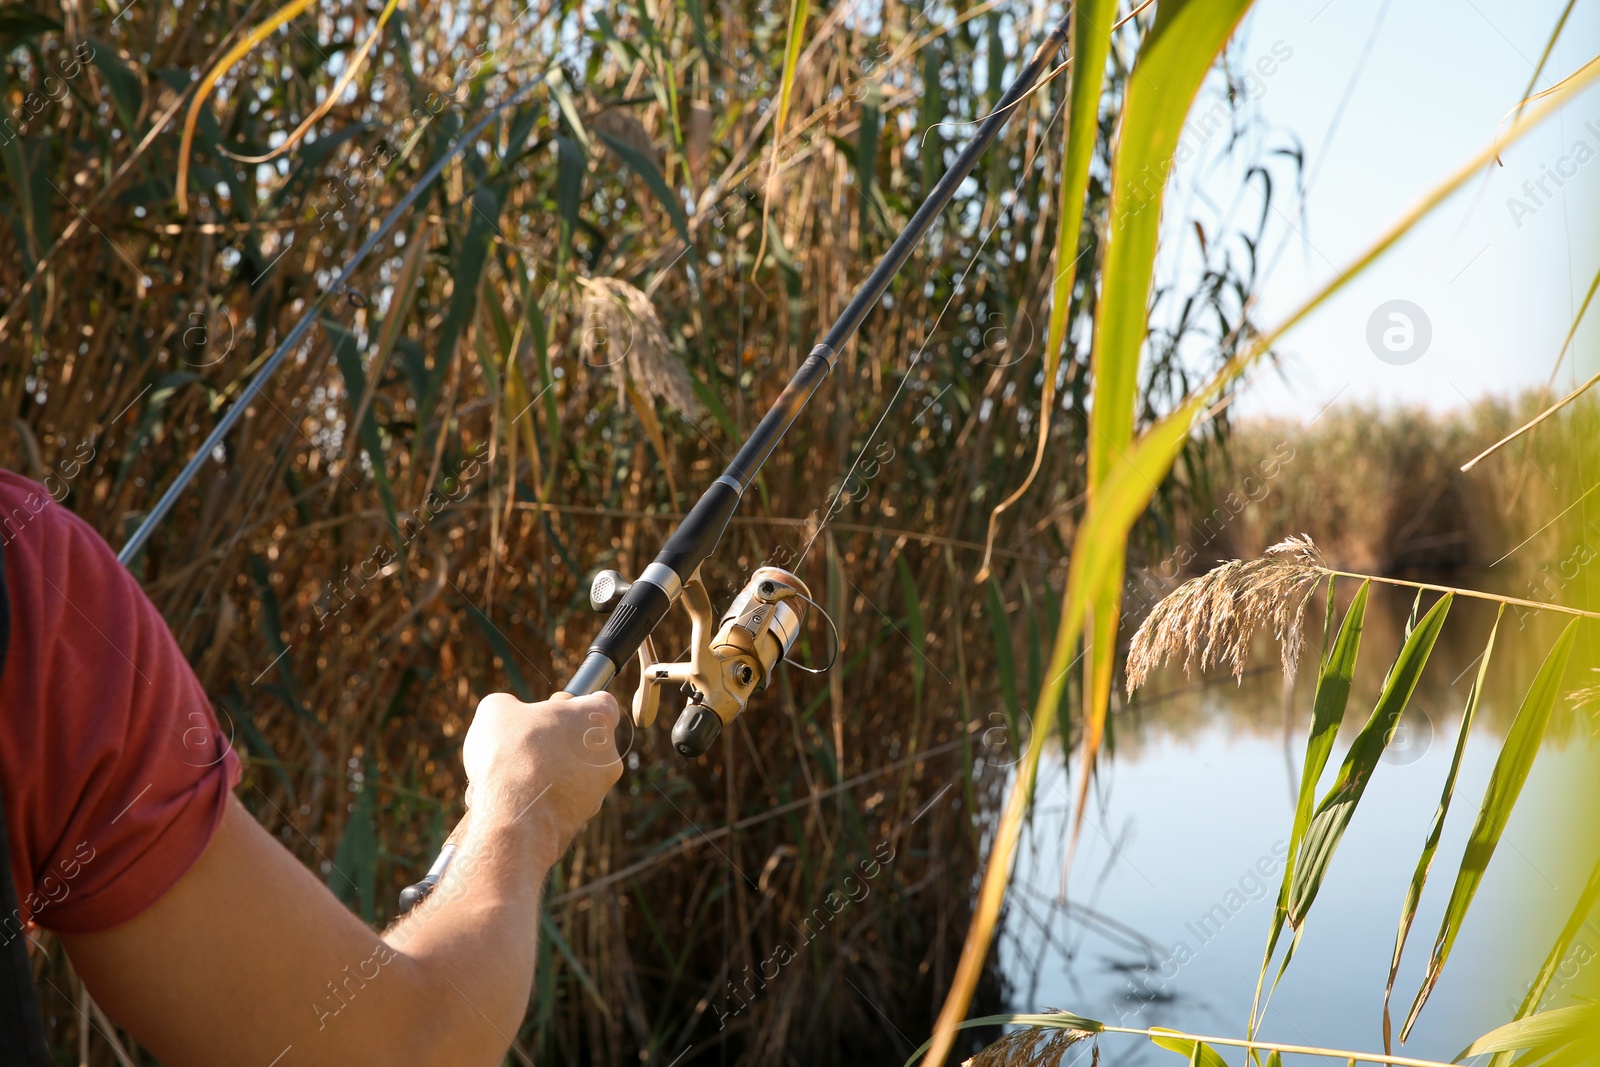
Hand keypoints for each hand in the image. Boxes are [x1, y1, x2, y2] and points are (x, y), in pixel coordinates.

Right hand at [461, 691, 622, 865]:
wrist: (514, 815)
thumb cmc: (510, 752)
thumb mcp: (497, 709)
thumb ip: (512, 706)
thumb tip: (510, 716)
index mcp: (596, 719)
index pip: (602, 703)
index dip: (574, 704)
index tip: (552, 710)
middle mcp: (608, 754)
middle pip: (583, 740)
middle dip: (554, 743)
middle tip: (522, 746)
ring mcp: (598, 789)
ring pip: (569, 774)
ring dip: (544, 774)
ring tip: (509, 778)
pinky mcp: (584, 818)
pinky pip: (560, 802)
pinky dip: (540, 800)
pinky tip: (513, 802)